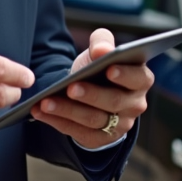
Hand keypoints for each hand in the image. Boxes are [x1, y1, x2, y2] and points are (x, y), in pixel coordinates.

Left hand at [29, 28, 152, 148]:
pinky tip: (41, 112)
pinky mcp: (100, 138)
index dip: (125, 75)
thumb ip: (102, 42)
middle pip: (113, 102)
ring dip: (68, 111)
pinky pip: (79, 133)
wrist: (88, 89)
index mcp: (140, 80)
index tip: (109, 69)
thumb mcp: (100, 50)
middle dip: (90, 95)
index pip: (139, 78)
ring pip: (93, 120)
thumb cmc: (98, 67)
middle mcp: (134, 105)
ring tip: (46, 102)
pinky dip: (58, 123)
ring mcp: (119, 125)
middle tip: (70, 88)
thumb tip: (102, 50)